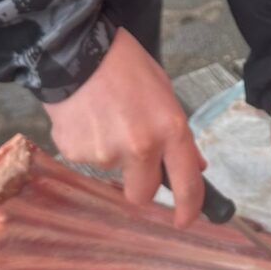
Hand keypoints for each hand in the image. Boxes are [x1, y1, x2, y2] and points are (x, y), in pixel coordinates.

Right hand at [44, 27, 205, 219]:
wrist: (76, 49)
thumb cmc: (127, 66)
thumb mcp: (165, 94)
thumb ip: (179, 135)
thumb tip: (195, 166)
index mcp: (170, 130)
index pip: (187, 184)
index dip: (188, 208)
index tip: (184, 219)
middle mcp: (140, 148)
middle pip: (142, 194)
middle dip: (140, 184)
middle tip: (134, 158)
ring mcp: (105, 153)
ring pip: (112, 171)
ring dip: (111, 153)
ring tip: (104, 117)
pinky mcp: (75, 152)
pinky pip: (86, 159)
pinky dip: (88, 143)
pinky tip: (86, 117)